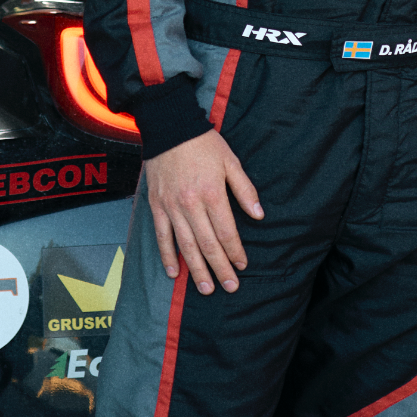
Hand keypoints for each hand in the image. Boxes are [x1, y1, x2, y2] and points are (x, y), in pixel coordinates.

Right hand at [145, 129, 262, 294]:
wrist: (170, 128)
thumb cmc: (203, 144)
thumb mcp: (231, 162)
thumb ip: (245, 190)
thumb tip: (259, 214)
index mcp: (212, 193)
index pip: (226, 231)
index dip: (235, 251)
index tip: (242, 265)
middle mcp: (191, 204)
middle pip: (207, 244)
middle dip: (220, 268)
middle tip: (229, 287)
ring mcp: (172, 207)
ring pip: (186, 245)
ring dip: (196, 269)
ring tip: (206, 288)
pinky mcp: (157, 206)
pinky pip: (162, 236)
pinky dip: (167, 256)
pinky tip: (174, 272)